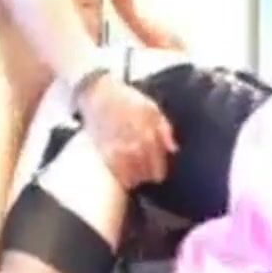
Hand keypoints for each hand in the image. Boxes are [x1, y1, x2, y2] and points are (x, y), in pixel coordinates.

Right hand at [76, 73, 177, 189]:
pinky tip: (123, 177)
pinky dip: (121, 177)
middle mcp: (134, 144)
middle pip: (144, 172)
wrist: (98, 93)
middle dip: (148, 175)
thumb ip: (165, 129)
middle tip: (148, 177)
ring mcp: (118, 149)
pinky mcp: (103, 151)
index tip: (159, 175)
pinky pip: (114, 171)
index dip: (159, 172)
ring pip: (129, 175)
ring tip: (137, 179)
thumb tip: (173, 148)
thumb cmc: (127, 99)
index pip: (157, 163)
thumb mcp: (152, 109)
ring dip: (135, 179)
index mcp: (149, 134)